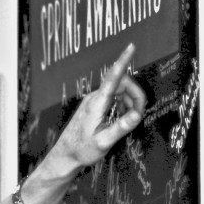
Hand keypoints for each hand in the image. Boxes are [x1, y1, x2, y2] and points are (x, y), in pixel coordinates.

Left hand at [51, 43, 145, 170]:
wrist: (65, 156)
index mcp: (96, 104)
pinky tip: (122, 117)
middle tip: (139, 114)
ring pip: (119, 91)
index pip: (112, 78)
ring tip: (129, 120)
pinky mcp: (94, 106)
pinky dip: (123, 104)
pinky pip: (113, 98)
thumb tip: (137, 115)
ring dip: (130, 101)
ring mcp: (93, 101)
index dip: (123, 61)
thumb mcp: (104, 142)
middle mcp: (94, 98)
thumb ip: (121, 127)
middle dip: (135, 95)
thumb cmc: (81, 150)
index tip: (131, 47)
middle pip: (122, 84)